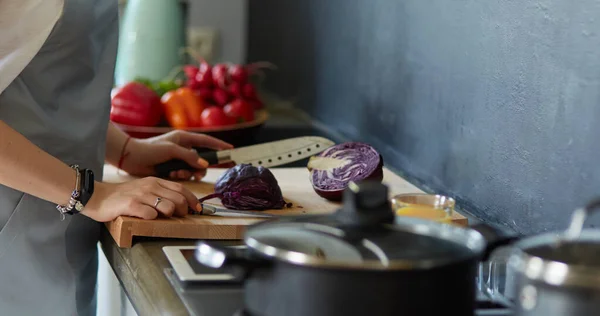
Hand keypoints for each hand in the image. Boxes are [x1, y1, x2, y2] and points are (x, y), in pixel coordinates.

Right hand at [82, 178, 201, 221]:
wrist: (98, 196)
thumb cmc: (124, 196)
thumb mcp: (145, 189)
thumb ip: (161, 194)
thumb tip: (182, 205)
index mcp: (155, 181)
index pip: (181, 189)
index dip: (193, 200)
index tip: (199, 209)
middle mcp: (150, 186)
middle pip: (178, 199)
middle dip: (184, 210)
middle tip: (180, 217)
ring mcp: (140, 195)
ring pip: (167, 207)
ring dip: (169, 215)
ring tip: (161, 217)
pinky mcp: (130, 205)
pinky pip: (150, 214)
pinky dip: (152, 219)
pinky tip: (147, 219)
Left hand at [120, 130, 232, 180]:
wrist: (132, 158)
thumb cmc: (150, 149)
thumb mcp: (172, 150)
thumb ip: (189, 156)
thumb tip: (205, 164)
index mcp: (184, 138)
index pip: (206, 141)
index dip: (219, 145)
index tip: (231, 149)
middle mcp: (184, 148)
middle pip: (202, 158)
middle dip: (202, 166)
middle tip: (200, 173)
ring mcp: (179, 159)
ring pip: (194, 168)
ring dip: (189, 172)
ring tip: (178, 173)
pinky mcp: (173, 169)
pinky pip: (185, 174)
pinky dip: (181, 176)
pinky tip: (172, 174)